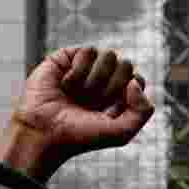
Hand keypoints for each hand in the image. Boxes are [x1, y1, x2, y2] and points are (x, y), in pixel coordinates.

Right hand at [0, 47, 154, 180]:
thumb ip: (143, 111)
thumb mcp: (122, 133)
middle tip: (92, 103)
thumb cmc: (81, 136)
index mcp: (118, 96)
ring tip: (78, 95)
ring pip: (109, 55)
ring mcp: (86, 67)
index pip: (138, 79)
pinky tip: (66, 85)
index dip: (128, 93)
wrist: (45, 132)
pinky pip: (89, 51)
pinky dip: (79, 72)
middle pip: (126, 65)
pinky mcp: (67, 57)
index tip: (111, 109)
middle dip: (111, 87)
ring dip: (94, 81)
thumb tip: (135, 81)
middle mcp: (104, 80)